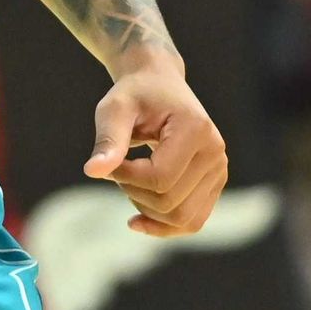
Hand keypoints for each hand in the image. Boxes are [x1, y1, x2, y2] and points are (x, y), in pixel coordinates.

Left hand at [83, 65, 227, 236]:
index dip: (126, 178)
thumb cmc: (134, 93)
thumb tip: (92, 172)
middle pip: (171, 202)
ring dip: (148, 211)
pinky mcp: (213, 184)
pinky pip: (192, 221)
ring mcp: (218, 170)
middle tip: (117, 168)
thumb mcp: (115, 108)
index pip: (160, 178)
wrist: (157, 83)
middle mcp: (215, 152)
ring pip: (183, 219)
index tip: (108, 162)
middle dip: (134, 193)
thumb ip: (107, 139)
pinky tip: (138, 220)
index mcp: (196, 129)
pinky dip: (164, 226)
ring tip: (130, 182)